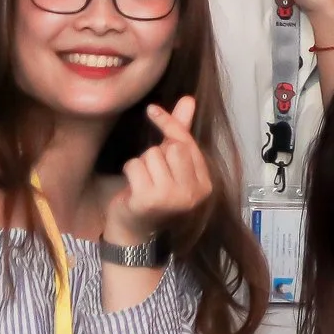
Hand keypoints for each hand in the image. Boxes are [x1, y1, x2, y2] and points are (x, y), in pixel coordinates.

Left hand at [104, 96, 210, 245]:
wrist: (134, 235)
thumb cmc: (154, 196)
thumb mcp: (171, 165)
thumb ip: (181, 132)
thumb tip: (188, 98)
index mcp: (204, 184)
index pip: (187, 143)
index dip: (169, 125)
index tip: (152, 109)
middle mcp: (192, 193)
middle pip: (171, 147)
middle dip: (156, 154)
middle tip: (153, 174)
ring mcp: (171, 198)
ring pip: (151, 155)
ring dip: (142, 165)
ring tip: (144, 183)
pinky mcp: (148, 200)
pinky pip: (135, 165)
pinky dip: (130, 172)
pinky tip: (133, 189)